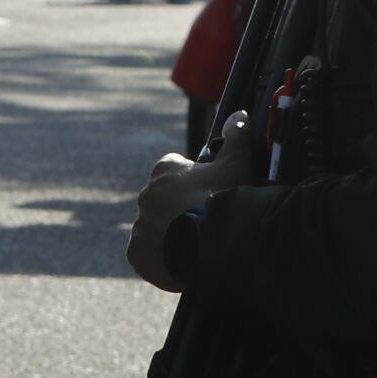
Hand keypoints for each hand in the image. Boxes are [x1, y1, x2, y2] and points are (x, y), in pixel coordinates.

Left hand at [126, 114, 255, 289]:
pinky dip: (160, 259)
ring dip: (169, 234)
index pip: (173, 167)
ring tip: (196, 246)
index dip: (191, 179)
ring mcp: (140, 226)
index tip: (206, 192)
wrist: (211, 245)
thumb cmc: (223, 200)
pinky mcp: (137, 253)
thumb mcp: (236, 164)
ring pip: (154, 228)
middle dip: (179, 208)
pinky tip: (181, 263)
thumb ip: (237, 138)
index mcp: (165, 171)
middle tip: (204, 222)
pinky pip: (146, 255)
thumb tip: (239, 115)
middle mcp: (146, 195)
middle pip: (162, 200)